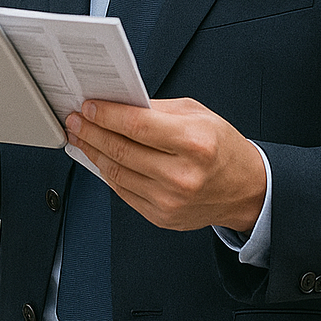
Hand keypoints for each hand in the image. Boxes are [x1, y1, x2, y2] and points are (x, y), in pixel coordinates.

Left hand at [65, 97, 266, 233]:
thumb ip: (157, 109)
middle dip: (92, 131)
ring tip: (81, 136)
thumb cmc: (222, 146)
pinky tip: (98, 158)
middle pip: (122, 150)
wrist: (245, 189)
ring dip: (93, 152)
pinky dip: (107, 173)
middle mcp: (182, 174)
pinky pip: (124, 192)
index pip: (138, 126)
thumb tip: (119, 103)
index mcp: (194, 142)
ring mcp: (171, 200)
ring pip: (117, 173)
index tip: (89, 106)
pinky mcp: (162, 217)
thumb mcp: (197, 113)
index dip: (108, 115)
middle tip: (76, 119)